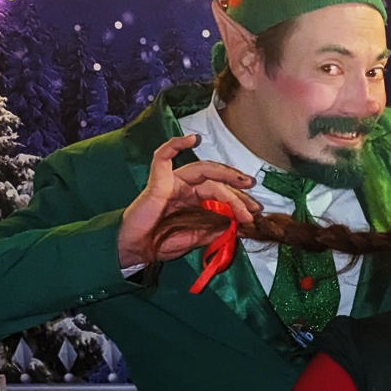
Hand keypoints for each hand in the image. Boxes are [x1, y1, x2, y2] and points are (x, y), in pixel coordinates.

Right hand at [118, 134, 261, 266]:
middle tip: (253, 204)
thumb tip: (241, 227)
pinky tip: (190, 138)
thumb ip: (216, 230)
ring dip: (225, 176)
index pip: (221, 193)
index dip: (238, 202)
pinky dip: (175, 145)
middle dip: (237, 190)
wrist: (136, 251)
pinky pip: (163, 157)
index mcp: (194, 200)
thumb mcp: (197, 238)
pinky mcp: (158, 181)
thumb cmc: (161, 243)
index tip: (253, 215)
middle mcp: (185, 187)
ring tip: (243, 182)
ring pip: (202, 170)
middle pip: (216, 180)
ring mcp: (172, 182)